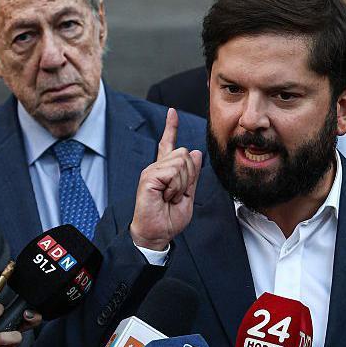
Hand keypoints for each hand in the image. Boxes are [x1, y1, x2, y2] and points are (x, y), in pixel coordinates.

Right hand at [130, 108, 201, 250]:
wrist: (157, 234)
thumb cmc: (169, 218)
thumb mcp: (188, 196)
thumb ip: (192, 175)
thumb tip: (197, 153)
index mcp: (166, 170)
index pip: (168, 144)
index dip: (171, 127)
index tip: (172, 112)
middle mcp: (157, 167)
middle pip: (185, 154)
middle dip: (190, 175)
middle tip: (178, 194)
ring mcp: (152, 171)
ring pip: (181, 162)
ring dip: (182, 184)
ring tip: (170, 196)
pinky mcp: (148, 177)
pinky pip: (173, 172)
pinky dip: (175, 187)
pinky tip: (166, 196)